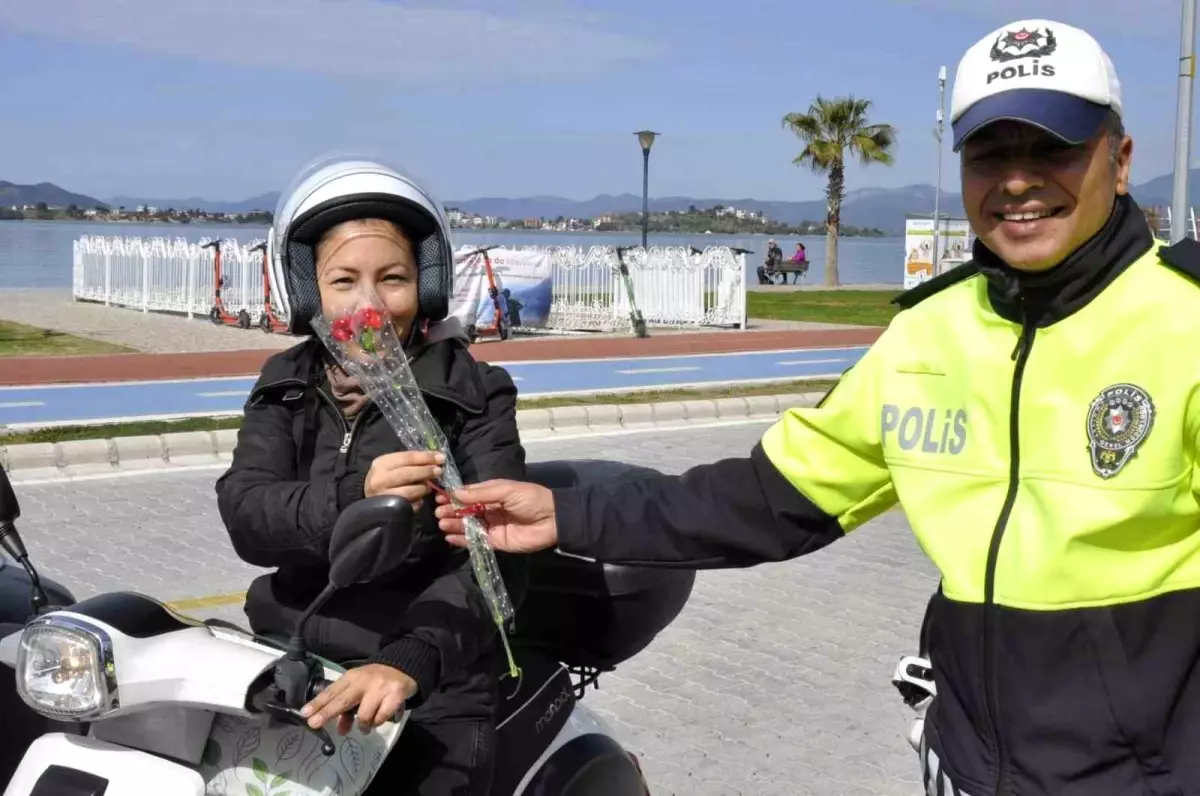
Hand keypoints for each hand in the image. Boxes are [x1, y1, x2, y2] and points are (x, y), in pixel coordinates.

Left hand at [301, 664, 416, 734]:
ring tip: (366, 727)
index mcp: (352, 677)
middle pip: (343, 700)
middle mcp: (364, 681)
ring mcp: (380, 688)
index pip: (332, 691)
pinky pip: (381, 717)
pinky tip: (380, 718)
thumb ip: (348, 709)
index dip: (318, 703)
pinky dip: (379, 721)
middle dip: (327, 713)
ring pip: (364, 715)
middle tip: (314, 724)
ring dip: (363, 725)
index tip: (304, 713)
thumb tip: (340, 730)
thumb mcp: (360, 689)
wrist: (404, 667)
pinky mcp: (395, 695)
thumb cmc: (376, 680)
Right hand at [365, 451, 443, 505]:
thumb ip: (411, 461)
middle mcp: (380, 479)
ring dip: (423, 488)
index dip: (426, 457)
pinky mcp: (389, 510)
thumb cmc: (385, 477)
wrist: (368, 495)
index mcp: (382, 463)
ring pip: (409, 491)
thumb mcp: (393, 464)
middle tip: (438, 471)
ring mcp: (383, 496)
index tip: (440, 458)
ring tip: (428, 487)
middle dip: (426, 472)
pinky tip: (419, 498)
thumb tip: (436, 457)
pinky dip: (418, 501)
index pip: (407, 458)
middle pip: (408, 474)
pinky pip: (409, 505)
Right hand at [434, 479, 557, 552]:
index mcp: (492, 494)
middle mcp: (490, 510)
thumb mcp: (506, 489)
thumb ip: (481, 493)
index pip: (468, 495)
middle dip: (451, 511)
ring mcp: (492, 527)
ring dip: (454, 525)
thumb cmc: (531, 498)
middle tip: (438, 513)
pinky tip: (450, 538)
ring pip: (468, 526)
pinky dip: (462, 540)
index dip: (454, 497)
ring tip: (442, 524)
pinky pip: (476, 541)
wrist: (553, 520)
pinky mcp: (496, 542)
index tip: (439, 498)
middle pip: (465, 511)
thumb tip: (456, 493)